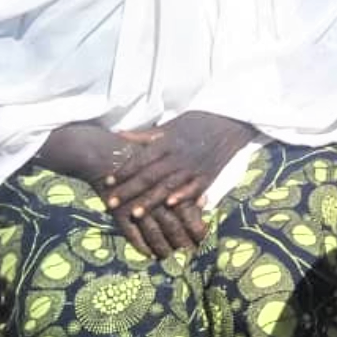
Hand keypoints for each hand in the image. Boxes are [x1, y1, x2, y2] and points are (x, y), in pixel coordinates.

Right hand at [37, 122, 208, 257]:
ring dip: (162, 247)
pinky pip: (132, 234)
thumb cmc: (144, 156)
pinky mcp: (121, 212)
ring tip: (169, 258)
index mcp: (173, 186)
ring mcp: (138, 206)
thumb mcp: (172, 172)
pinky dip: (141, 245)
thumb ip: (186, 182)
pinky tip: (148, 254)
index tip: (203, 242)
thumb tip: (204, 199)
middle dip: (182, 244)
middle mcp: (157, 198)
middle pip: (174, 227)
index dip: (197, 231)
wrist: (108, 153)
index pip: (189, 214)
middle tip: (191, 257)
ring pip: (154, 233)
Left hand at [104, 110, 254, 220]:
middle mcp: (178, 156)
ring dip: (151, 200)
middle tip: (111, 203)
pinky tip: (171, 206)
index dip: (124, 171)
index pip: (141, 159)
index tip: (107, 182)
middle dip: (129, 191)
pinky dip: (183, 196)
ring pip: (168, 185)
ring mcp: (193, 167)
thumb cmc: (197, 123)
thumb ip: (145, 135)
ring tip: (135, 213)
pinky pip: (194, 188)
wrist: (228, 123)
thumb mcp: (170, 125)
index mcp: (167, 142)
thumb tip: (119, 135)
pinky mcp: (208, 175)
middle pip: (150, 176)